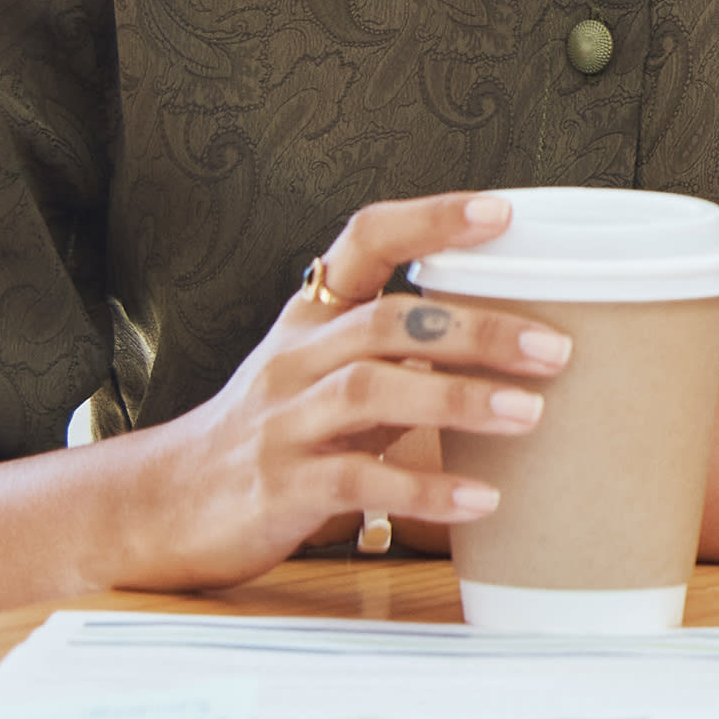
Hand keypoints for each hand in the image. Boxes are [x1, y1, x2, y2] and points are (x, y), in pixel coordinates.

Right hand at [98, 192, 565, 592]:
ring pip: (370, 392)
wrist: (162, 505)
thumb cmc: (276, 432)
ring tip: (530, 412)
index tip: (502, 213)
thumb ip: (402, 351)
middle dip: (476, 330)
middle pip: (387, 322)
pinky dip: (423, 487)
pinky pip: (355, 482)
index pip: (365, 242)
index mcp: (312, 319)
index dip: (431, 220)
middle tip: (556, 349)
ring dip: (458, 399)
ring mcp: (283, 423)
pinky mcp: (279, 488)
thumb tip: (519, 336)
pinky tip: (481, 498)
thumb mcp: (328, 374)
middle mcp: (294, 360)